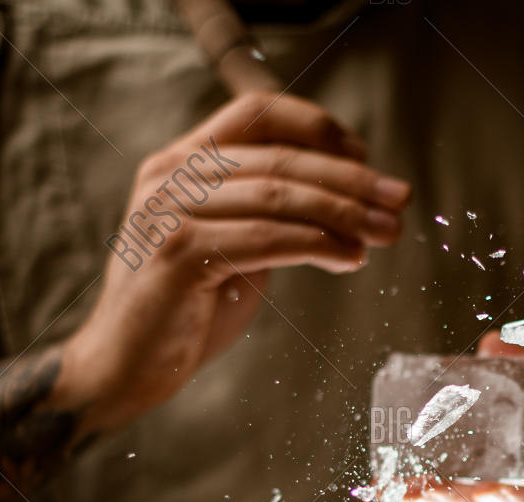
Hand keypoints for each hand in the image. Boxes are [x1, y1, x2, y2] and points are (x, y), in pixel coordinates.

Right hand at [59, 92, 410, 434]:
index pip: (255, 113)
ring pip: (278, 196)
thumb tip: (343, 198)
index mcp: (179, 161)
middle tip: (400, 199)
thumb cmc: (185, 309)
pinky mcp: (179, 256)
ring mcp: (169, 213)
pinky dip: (318, 244)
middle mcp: (169, 175)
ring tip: (387, 232)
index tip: (365, 156)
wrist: (123, 366)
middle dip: (352, 179)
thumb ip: (265, 212)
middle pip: (279, 158)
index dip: (316, 127)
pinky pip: (266, 239)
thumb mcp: (229, 242)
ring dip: (345, 213)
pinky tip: (351, 256)